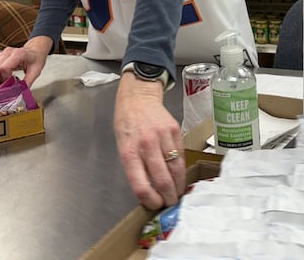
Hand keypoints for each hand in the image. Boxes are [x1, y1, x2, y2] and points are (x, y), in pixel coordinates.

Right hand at [0, 36, 51, 85]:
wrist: (35, 50)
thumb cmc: (36, 59)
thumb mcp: (35, 72)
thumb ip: (27, 83)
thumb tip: (19, 93)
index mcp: (18, 54)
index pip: (4, 68)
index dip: (6, 78)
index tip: (12, 82)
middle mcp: (8, 52)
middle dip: (1, 79)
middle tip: (9, 81)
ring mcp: (2, 53)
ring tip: (5, 78)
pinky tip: (1, 75)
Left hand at [114, 72, 185, 209]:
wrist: (138, 97)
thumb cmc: (127, 124)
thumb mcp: (122, 147)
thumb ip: (134, 167)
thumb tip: (149, 190)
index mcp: (129, 151)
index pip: (140, 185)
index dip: (150, 200)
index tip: (155, 205)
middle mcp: (146, 145)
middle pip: (162, 180)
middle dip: (169, 197)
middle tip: (171, 203)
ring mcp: (162, 137)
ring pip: (175, 169)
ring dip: (179, 185)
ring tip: (178, 193)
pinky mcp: (175, 130)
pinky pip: (181, 155)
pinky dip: (181, 168)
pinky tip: (180, 175)